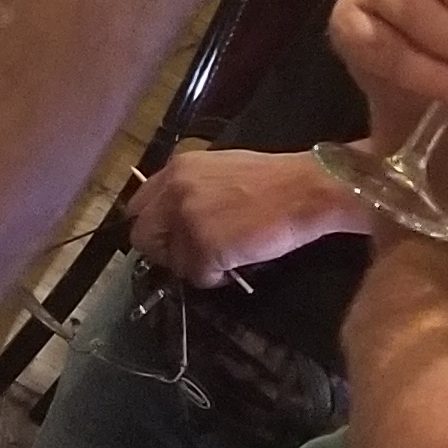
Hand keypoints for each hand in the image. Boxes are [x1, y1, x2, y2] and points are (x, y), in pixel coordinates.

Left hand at [128, 147, 366, 285]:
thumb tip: (177, 218)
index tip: (174, 236)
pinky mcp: (204, 248)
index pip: (139, 206)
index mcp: (177, 169)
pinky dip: (217, 278)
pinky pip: (198, 278)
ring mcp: (187, 221)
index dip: (157, 226)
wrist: (308, 190)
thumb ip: (192, 188)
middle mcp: (174, 192)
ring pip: (173, 262)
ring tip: (228, 254)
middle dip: (168, 250)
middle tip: (196, 253)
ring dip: (197, 265)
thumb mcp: (221, 170)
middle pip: (143, 237)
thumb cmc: (276, 180)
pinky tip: (239, 263)